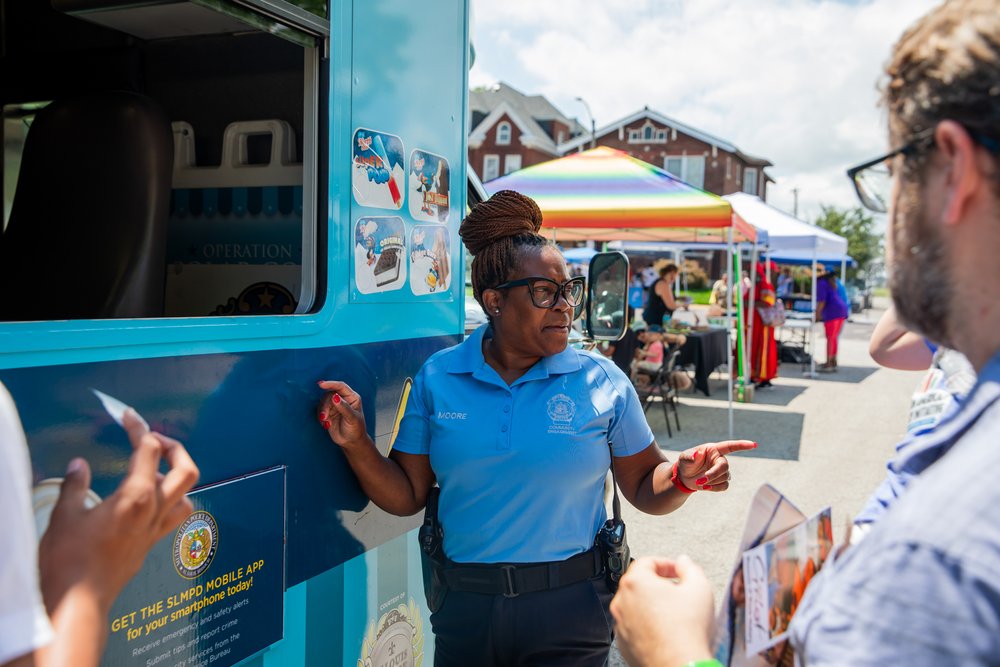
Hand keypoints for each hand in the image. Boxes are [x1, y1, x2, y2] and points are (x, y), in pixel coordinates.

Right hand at [39, 409, 198, 618]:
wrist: (76, 602)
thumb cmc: (68, 561)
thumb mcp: (64, 515)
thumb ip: (74, 485)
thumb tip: (79, 465)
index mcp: (135, 497)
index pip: (148, 450)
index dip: (139, 428)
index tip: (129, 417)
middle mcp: (153, 512)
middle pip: (187, 470)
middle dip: (175, 449)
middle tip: (154, 440)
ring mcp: (155, 531)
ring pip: (187, 497)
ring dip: (176, 480)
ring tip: (153, 473)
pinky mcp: (149, 546)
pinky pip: (172, 519)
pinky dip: (167, 504)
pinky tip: (147, 504)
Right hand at [317, 380, 369, 448]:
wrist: (351, 442)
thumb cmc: (356, 429)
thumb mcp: (352, 418)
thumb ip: (343, 407)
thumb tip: (335, 397)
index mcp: (352, 397)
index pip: (340, 386)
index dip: (331, 384)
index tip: (321, 384)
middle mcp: (343, 399)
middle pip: (329, 394)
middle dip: (325, 405)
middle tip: (324, 416)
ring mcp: (335, 406)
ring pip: (323, 402)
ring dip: (322, 411)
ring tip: (326, 421)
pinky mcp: (328, 413)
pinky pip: (320, 410)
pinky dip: (321, 417)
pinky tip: (326, 424)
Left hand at [611, 555, 714, 666]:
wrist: (679, 665)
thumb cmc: (686, 632)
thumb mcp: (699, 588)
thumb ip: (690, 568)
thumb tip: (684, 563)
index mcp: (636, 582)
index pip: (648, 561)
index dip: (667, 564)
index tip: (679, 571)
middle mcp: (622, 601)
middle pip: (639, 583)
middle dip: (660, 584)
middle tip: (679, 592)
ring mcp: (621, 623)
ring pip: (636, 605)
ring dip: (653, 605)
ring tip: (675, 613)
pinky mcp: (624, 643)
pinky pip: (634, 626)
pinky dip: (647, 624)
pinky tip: (667, 630)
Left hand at [676, 440, 755, 490]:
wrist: (685, 476)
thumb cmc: (686, 463)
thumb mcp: (684, 458)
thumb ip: (690, 456)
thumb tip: (696, 454)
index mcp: (714, 450)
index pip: (729, 446)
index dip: (741, 445)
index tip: (753, 444)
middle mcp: (720, 459)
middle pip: (724, 467)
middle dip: (713, 474)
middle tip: (700, 480)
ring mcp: (722, 471)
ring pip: (724, 477)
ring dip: (711, 481)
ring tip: (698, 482)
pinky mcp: (721, 481)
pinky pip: (724, 486)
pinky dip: (714, 488)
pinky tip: (705, 487)